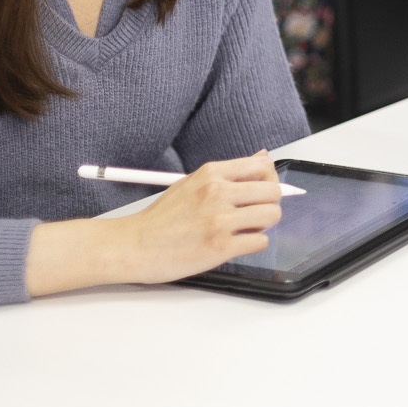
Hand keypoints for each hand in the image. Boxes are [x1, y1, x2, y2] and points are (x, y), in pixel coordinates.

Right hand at [112, 151, 285, 283]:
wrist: (134, 246)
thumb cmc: (161, 218)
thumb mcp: (192, 183)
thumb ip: (228, 173)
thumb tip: (262, 158)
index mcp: (211, 173)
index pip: (263, 167)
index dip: (270, 180)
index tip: (264, 191)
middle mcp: (217, 193)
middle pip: (273, 191)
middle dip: (269, 203)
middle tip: (255, 214)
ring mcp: (219, 220)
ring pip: (272, 216)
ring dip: (264, 225)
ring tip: (244, 229)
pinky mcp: (220, 248)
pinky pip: (260, 242)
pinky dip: (253, 244)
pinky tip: (236, 244)